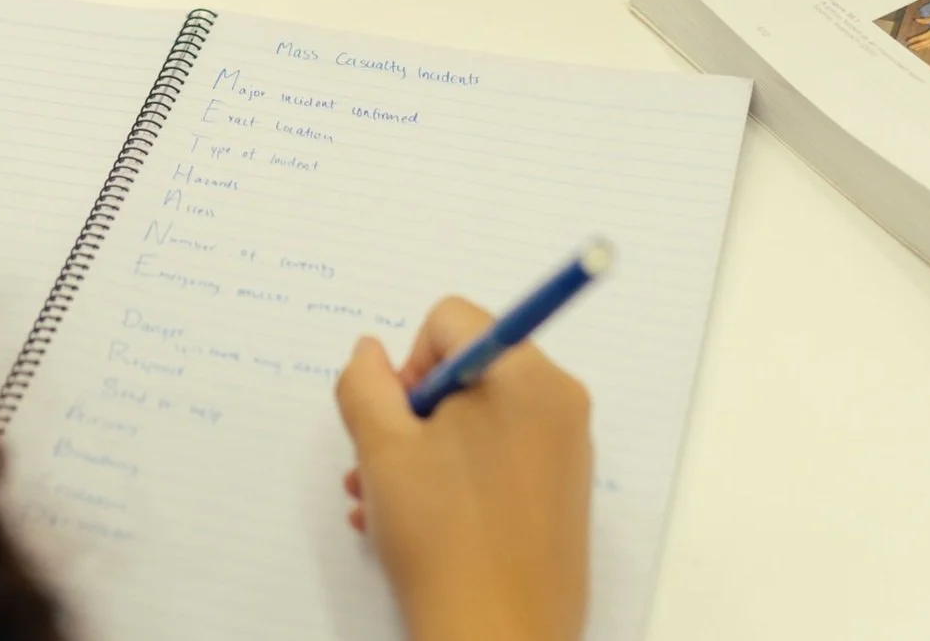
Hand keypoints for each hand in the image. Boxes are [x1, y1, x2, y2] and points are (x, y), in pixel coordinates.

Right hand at [335, 297, 591, 640]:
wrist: (498, 638)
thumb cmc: (443, 540)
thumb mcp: (380, 448)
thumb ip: (364, 382)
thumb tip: (369, 352)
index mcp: (526, 376)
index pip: (452, 320)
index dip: (408, 363)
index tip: (395, 418)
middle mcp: (558, 403)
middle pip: (465, 369)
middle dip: (412, 410)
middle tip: (383, 461)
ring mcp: (565, 450)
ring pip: (475, 417)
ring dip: (420, 448)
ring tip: (382, 498)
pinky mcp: (560, 492)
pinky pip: (497, 455)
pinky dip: (451, 473)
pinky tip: (411, 518)